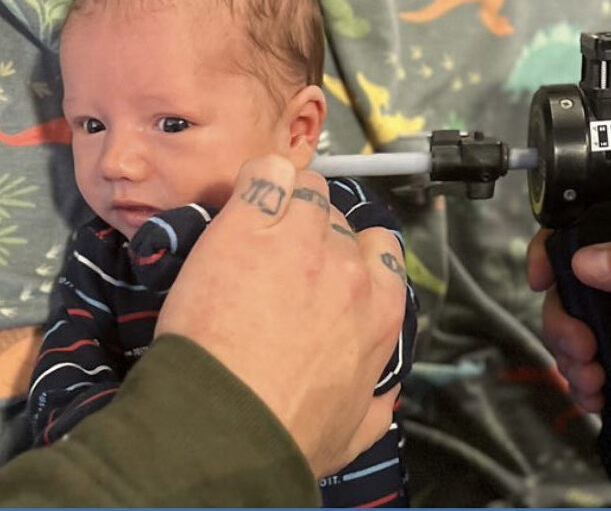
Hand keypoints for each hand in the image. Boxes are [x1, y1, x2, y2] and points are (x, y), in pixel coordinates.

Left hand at [156, 155, 406, 476]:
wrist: (225, 424)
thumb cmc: (285, 436)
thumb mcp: (354, 431)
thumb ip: (377, 403)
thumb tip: (385, 392)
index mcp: (381, 312)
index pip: (381, 249)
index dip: (350, 252)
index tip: (324, 264)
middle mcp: (349, 270)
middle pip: (337, 219)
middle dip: (311, 230)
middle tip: (276, 256)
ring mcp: (299, 243)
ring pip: (305, 187)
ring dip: (284, 199)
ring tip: (255, 222)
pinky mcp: (248, 228)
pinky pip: (265, 174)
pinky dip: (257, 179)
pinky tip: (243, 196)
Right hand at [527, 226, 610, 429]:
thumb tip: (585, 260)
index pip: (589, 236)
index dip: (556, 253)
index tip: (541, 278)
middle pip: (570, 293)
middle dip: (563, 323)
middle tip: (581, 348)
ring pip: (572, 335)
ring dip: (570, 360)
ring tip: (592, 380)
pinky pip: (586, 371)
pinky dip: (582, 385)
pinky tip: (596, 396)